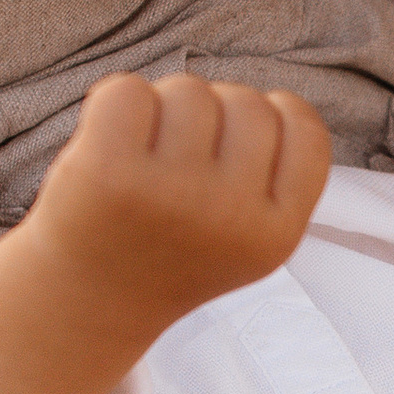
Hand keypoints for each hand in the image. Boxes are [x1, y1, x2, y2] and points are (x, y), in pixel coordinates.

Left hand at [29, 72, 332, 314]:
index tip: (238, 141)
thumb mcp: (246, 235)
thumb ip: (272, 177)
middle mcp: (231, 214)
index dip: (275, 116)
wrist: (87, 304)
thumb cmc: (171, 251)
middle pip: (246, 101)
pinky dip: (115, 103)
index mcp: (276, 234)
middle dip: (215, 113)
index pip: (305, 130)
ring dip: (164, 108)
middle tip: (181, 157)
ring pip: (189, 91)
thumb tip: (272, 103)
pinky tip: (109, 142)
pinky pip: (128, 90)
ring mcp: (170, 192)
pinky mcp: (109, 171)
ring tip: (145, 155)